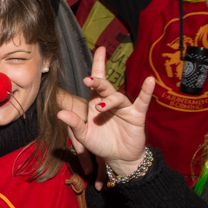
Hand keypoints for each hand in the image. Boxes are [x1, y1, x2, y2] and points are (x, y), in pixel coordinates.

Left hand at [57, 47, 154, 176]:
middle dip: (97, 82)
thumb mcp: (83, 135)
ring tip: (100, 108)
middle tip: (88, 80)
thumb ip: (73, 123)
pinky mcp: (136, 116)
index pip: (96, 81)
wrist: (119, 158)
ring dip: (110, 101)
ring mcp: (124, 108)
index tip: (100, 49)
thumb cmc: (100, 144)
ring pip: (118, 98)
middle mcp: (110, 102)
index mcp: (96, 103)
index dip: (98, 65)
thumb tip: (58, 113)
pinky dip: (145, 92)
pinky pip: (142, 102)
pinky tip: (149, 81)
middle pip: (105, 87)